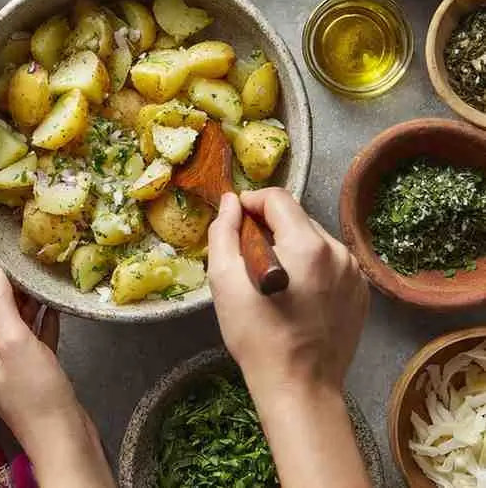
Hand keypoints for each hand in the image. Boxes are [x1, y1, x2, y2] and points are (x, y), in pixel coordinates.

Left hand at [0, 260, 114, 487]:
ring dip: (30, 300)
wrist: (63, 436)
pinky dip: (43, 319)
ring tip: (45, 275)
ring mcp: (11, 362)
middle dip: (12, 285)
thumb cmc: (35, 389)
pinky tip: (55, 305)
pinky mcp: (33, 368)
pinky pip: (34, 335)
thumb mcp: (13, 339)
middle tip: (33, 260)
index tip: (10, 250)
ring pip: (16, 320)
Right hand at [208, 188, 368, 396]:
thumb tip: (230, 201)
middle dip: (270, 226)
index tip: (236, 220)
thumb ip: (223, 231)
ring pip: (314, 239)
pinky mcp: (361, 292)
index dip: (251, 202)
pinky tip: (296, 292)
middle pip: (297, 218)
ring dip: (291, 245)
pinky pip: (330, 262)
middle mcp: (338, 250)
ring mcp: (354, 272)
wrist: (300, 387)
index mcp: (306, 244)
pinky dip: (311, 266)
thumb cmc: (257, 335)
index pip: (277, 198)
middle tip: (249, 255)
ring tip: (273, 278)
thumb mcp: (225, 280)